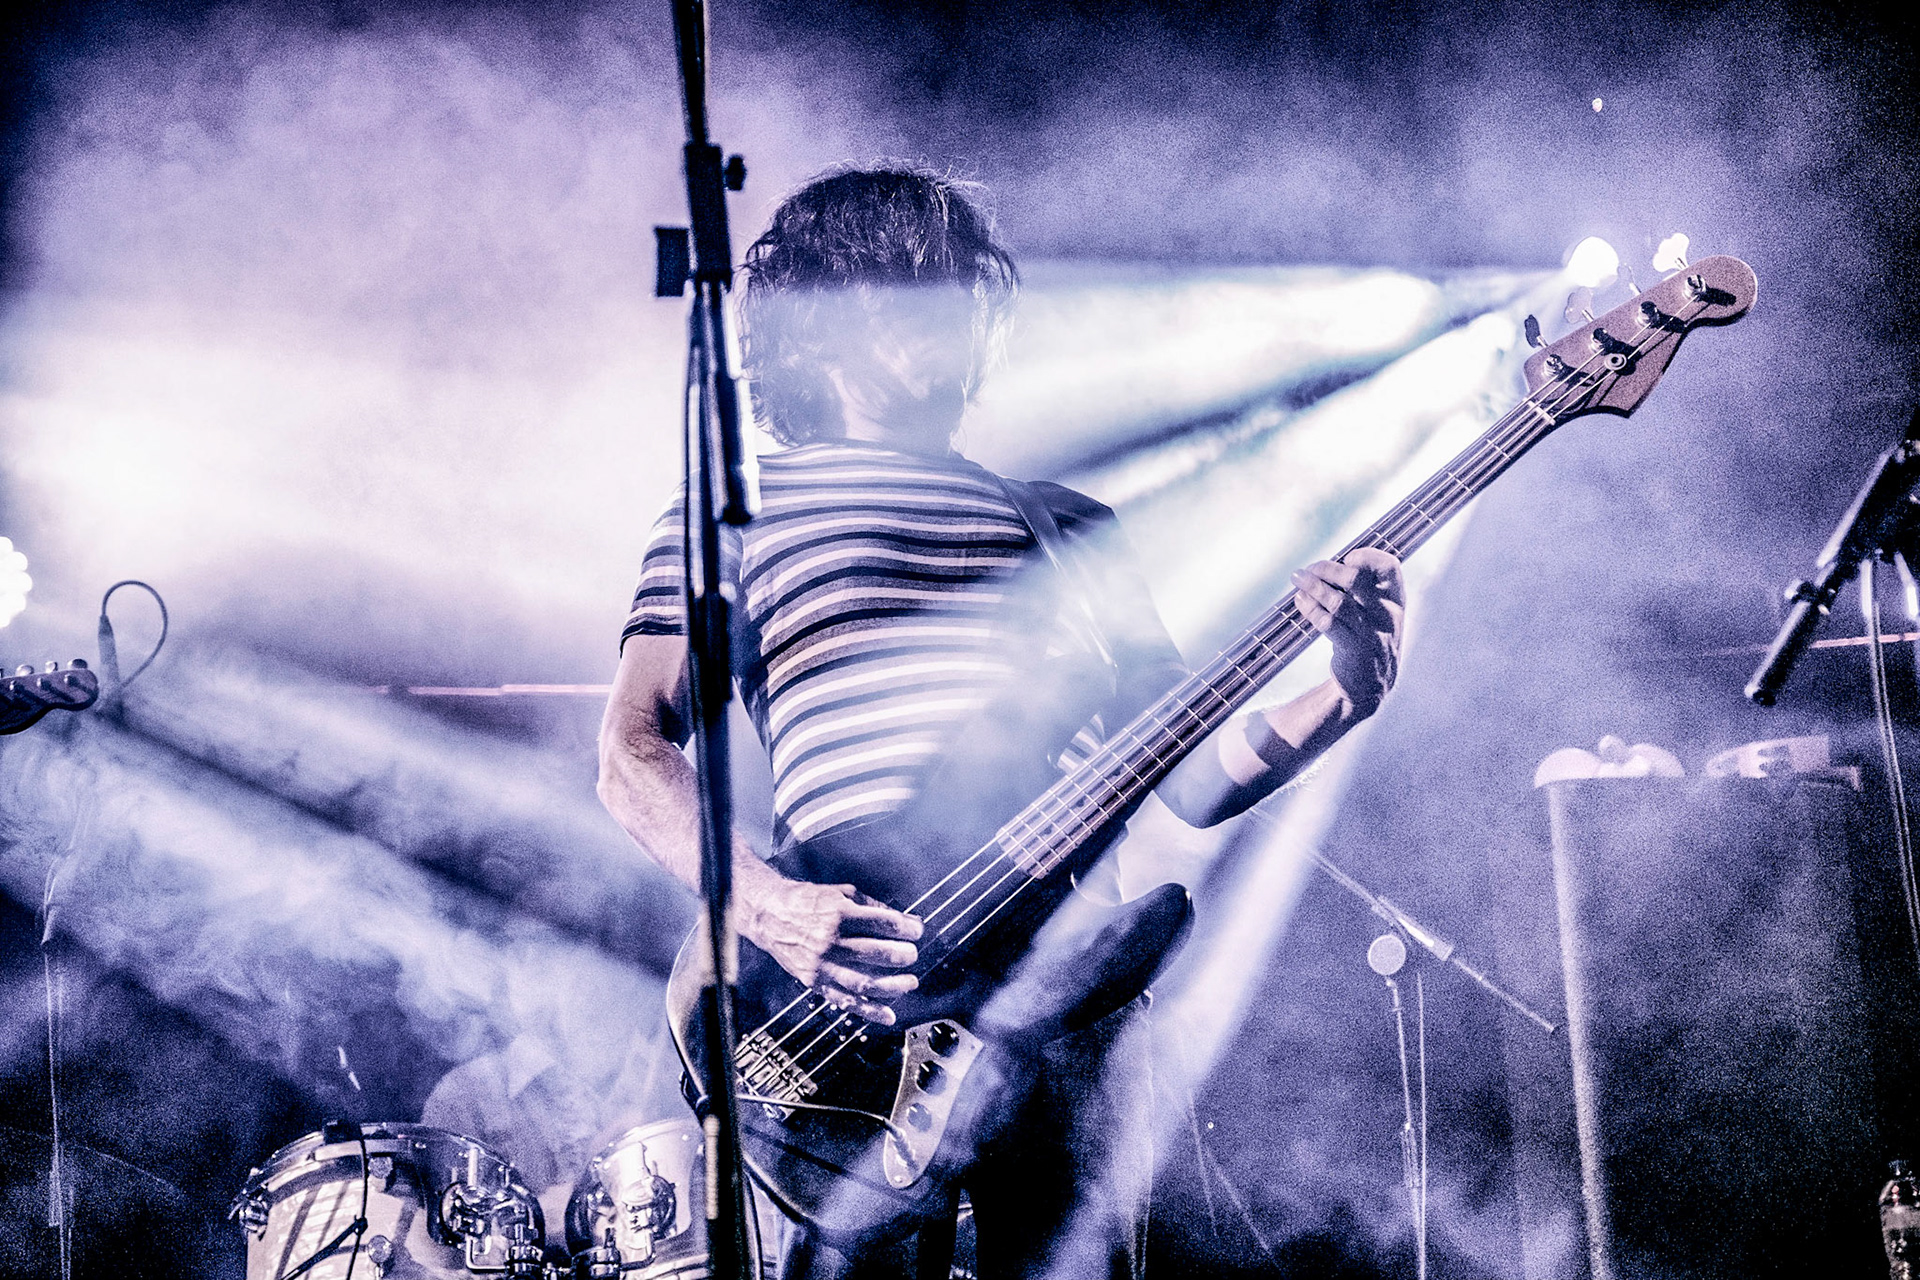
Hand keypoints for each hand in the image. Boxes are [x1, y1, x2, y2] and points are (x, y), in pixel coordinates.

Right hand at [738, 879, 922, 1024]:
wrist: (769, 914)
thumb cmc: (806, 901)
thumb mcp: (842, 893)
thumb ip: (874, 907)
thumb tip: (907, 919)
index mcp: (839, 913)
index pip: (882, 923)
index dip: (906, 928)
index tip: (917, 931)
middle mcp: (830, 940)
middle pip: (875, 952)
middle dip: (901, 955)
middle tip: (912, 955)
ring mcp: (821, 964)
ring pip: (864, 981)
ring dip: (892, 986)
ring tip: (910, 983)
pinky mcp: (814, 981)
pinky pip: (845, 1000)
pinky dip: (869, 1010)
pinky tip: (887, 1014)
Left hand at [1290, 548, 1404, 716]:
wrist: (1371, 684)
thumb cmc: (1369, 637)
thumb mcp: (1378, 611)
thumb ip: (1362, 588)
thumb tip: (1326, 564)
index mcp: (1396, 599)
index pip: (1389, 567)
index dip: (1366, 556)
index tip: (1346, 558)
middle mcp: (1387, 614)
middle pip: (1355, 580)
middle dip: (1327, 569)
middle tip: (1309, 570)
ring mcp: (1371, 633)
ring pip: (1337, 601)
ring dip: (1312, 587)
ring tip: (1297, 578)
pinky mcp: (1354, 650)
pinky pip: (1328, 623)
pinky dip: (1310, 609)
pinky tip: (1300, 601)